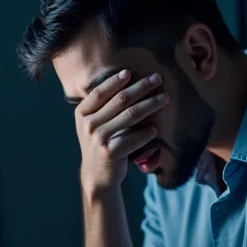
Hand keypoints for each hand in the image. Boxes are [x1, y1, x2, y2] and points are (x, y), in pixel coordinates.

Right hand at [76, 70, 167, 190]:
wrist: (96, 174)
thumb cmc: (100, 143)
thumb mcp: (93, 123)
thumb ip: (102, 106)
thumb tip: (126, 80)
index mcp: (82, 113)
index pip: (100, 92)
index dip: (115, 81)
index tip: (130, 72)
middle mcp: (88, 125)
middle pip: (119, 100)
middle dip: (141, 87)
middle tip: (157, 78)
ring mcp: (98, 139)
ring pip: (130, 116)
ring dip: (150, 104)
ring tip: (165, 98)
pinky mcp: (110, 153)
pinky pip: (133, 138)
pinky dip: (146, 133)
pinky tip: (155, 129)